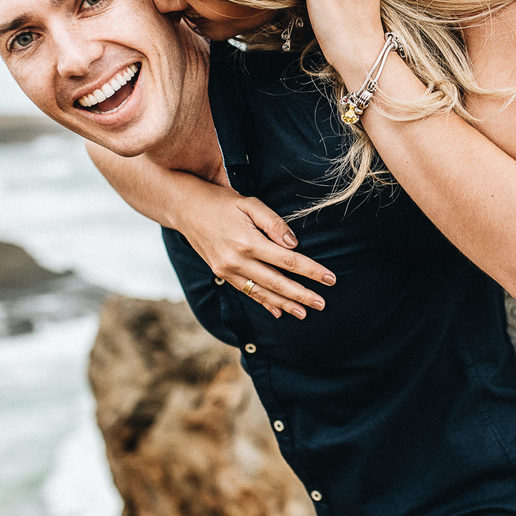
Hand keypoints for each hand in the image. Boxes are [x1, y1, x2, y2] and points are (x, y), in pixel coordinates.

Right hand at [175, 184, 335, 318]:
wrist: (185, 208)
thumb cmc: (221, 202)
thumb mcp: (249, 203)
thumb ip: (273, 223)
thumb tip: (294, 244)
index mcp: (248, 242)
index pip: (288, 261)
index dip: (311, 271)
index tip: (330, 279)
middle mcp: (237, 260)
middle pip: (277, 282)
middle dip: (302, 295)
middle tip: (322, 304)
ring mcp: (227, 270)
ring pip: (262, 292)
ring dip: (284, 304)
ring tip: (304, 313)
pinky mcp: (222, 273)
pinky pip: (247, 292)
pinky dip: (263, 302)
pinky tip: (278, 311)